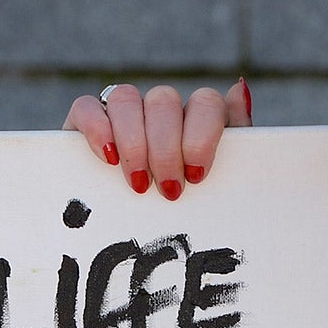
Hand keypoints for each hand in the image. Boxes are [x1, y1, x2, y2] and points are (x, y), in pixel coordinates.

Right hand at [63, 79, 252, 200]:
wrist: (137, 239)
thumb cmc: (188, 208)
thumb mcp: (219, 183)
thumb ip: (236, 140)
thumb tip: (239, 88)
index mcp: (197, 120)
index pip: (205, 102)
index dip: (200, 136)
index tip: (196, 176)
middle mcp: (161, 110)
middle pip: (164, 100)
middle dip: (166, 149)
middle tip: (169, 191)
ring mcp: (124, 113)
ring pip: (126, 98)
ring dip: (134, 143)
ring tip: (139, 184)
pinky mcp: (88, 121)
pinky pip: (88, 105)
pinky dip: (98, 129)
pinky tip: (109, 159)